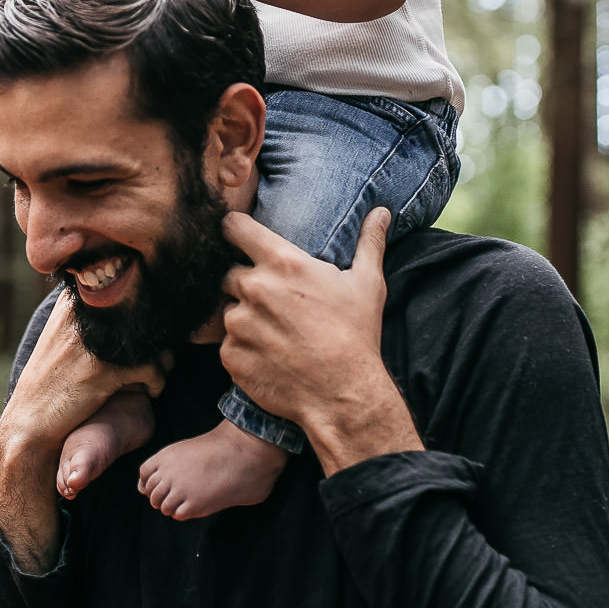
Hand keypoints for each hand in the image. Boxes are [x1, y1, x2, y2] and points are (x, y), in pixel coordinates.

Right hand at [4, 292, 164, 460]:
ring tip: (153, 376)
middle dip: (157, 339)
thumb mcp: (66, 334)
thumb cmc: (55, 379)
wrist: (31, 421)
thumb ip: (95, 314)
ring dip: (163, 360)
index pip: (130, 290)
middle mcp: (82, 311)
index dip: (148, 314)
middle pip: (146, 312)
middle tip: (157, 359)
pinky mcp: (103, 369)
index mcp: (74, 299)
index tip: (148, 339)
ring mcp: (92, 339)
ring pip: (153, 339)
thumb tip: (142, 299)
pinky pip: (152, 367)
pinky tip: (150, 391)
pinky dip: (158, 381)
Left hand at [220, 209, 422, 476]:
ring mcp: (238, 324)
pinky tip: (269, 357)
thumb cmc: (357, 336)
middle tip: (274, 303)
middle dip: (245, 283)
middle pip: (229, 273)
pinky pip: (227, 345)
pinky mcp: (230, 356)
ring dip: (244, 319)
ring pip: (229, 311)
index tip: (238, 237)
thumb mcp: (367, 284)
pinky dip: (243, 350)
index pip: (234, 227)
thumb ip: (369, 242)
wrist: (344, 395)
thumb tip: (380, 212)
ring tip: (276, 335)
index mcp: (282, 262)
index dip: (234, 230)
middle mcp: (254, 288)